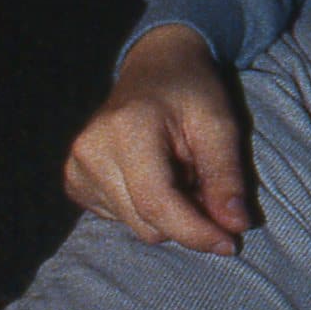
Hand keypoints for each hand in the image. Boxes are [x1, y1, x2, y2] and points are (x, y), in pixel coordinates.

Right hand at [64, 24, 251, 252]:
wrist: (155, 66)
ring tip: (180, 171)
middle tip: (205, 181)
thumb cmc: (191, 92)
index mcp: (127, 129)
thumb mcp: (219, 122)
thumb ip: (226, 175)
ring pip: (136, 227)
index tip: (230, 243)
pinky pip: (121, 219)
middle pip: (148, 223)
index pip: (157, 202)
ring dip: (168, 212)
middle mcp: (91, 150)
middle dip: (187, 217)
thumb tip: (236, 225)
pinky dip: (146, 207)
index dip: (195, 231)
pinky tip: (154, 174)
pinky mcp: (74, 181)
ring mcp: (76, 167)